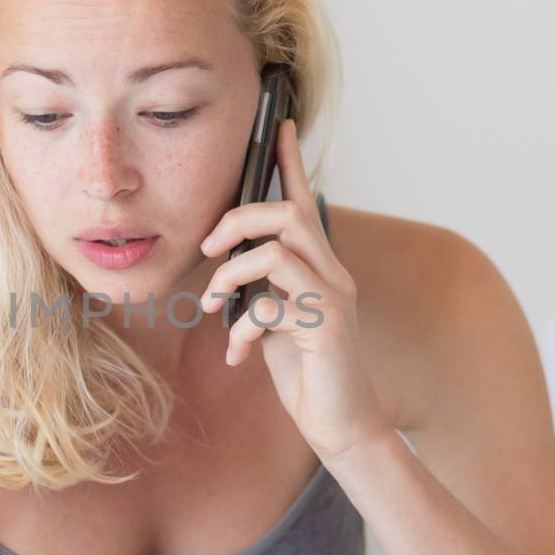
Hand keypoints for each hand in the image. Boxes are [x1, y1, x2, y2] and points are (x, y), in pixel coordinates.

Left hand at [198, 117, 390, 462]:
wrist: (344, 429)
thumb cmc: (308, 376)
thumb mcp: (276, 325)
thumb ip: (263, 291)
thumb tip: (229, 272)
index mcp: (322, 270)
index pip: (306, 204)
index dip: (290, 164)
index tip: (278, 125)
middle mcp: (334, 277)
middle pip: (290, 215)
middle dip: (240, 220)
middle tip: (209, 247)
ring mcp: (334, 303)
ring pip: (277, 253)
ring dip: (232, 275)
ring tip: (215, 307)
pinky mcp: (326, 332)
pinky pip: (271, 308)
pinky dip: (243, 328)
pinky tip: (239, 355)